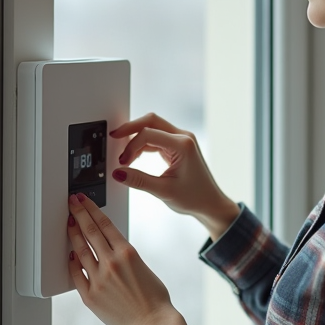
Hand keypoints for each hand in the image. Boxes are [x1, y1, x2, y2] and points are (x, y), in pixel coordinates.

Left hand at [65, 192, 186, 324]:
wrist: (152, 323)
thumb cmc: (154, 298)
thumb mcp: (143, 267)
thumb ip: (125, 256)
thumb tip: (109, 249)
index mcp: (127, 252)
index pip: (104, 223)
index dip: (91, 209)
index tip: (83, 201)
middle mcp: (111, 262)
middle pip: (90, 231)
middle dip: (79, 214)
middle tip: (71, 203)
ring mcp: (99, 279)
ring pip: (80, 250)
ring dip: (73, 234)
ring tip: (69, 224)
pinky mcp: (90, 296)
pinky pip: (76, 275)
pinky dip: (72, 263)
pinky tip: (70, 254)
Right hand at [110, 113, 240, 240]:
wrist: (210, 204)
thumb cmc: (195, 198)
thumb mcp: (163, 191)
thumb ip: (139, 180)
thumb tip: (118, 172)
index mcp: (183, 145)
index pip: (149, 134)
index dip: (131, 146)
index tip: (122, 162)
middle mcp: (183, 138)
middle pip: (151, 121)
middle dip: (131, 128)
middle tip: (114, 136)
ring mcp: (181, 140)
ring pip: (153, 127)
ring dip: (136, 137)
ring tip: (125, 155)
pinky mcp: (178, 146)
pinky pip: (157, 137)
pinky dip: (143, 144)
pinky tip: (135, 155)